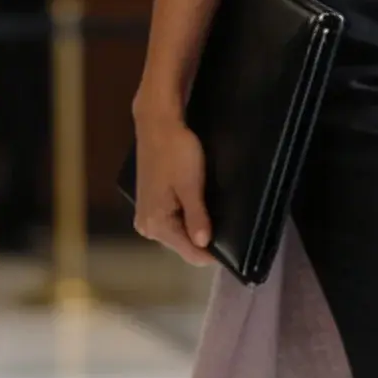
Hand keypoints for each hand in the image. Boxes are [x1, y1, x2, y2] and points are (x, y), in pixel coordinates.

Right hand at [131, 114, 214, 264]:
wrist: (157, 124)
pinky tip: (197, 205)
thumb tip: (204, 244)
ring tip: (212, 213)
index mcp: (156, 224)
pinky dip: (185, 217)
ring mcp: (145, 216)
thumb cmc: (176, 152)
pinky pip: (171, 221)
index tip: (232, 246)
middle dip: (202, 239)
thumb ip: (197, 217)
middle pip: (182, 245)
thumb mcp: (191, 186)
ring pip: (177, 233)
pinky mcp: (148, 204)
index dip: (212, 253)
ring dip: (194, 227)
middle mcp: (146, 227)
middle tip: (224, 224)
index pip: (190, 253)